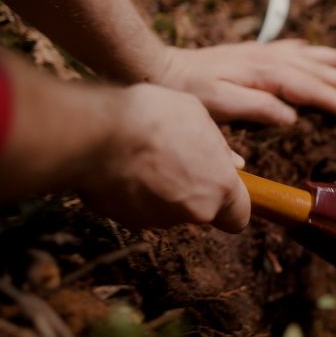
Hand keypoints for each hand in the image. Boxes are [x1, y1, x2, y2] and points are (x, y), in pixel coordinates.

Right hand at [78, 84, 250, 232]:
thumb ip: (218, 147)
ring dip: (162, 191)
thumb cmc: (153, 117)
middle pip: (201, 210)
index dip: (231, 204)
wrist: (96, 132)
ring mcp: (158, 220)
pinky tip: (123, 166)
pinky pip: (137, 208)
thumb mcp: (198, 116)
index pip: (239, 216)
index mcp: (220, 187)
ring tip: (144, 157)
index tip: (221, 187)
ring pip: (168, 210)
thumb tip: (231, 164)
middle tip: (175, 159)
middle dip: (192, 190)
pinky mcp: (126, 220)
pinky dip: (134, 193)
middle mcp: (194, 212)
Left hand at [154, 40, 335, 125]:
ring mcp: (262, 54)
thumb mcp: (218, 107)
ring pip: (309, 57)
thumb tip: (292, 116)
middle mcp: (268, 60)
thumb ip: (257, 109)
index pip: (311, 88)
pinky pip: (290, 49)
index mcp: (265, 75)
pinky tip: (316, 52)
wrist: (158, 68)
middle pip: (317, 71)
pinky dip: (309, 51)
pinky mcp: (252, 54)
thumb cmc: (186, 93)